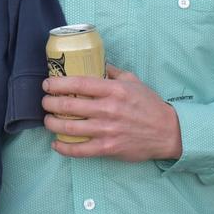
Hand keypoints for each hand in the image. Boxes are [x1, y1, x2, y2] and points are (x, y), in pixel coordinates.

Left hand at [42, 64, 182, 161]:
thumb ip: (112, 72)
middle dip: (50, 103)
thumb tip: (96, 62)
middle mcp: (108, 109)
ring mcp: (106, 130)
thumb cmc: (149, 105)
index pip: (78, 84)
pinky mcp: (108, 149)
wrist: (167, 132)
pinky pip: (79, 150)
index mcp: (113, 90)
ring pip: (69, 127)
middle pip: (69, 105)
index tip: (47, 84)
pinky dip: (64, 148)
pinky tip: (56, 144)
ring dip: (52, 123)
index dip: (58, 84)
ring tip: (48, 120)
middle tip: (45, 102)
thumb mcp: (133, 81)